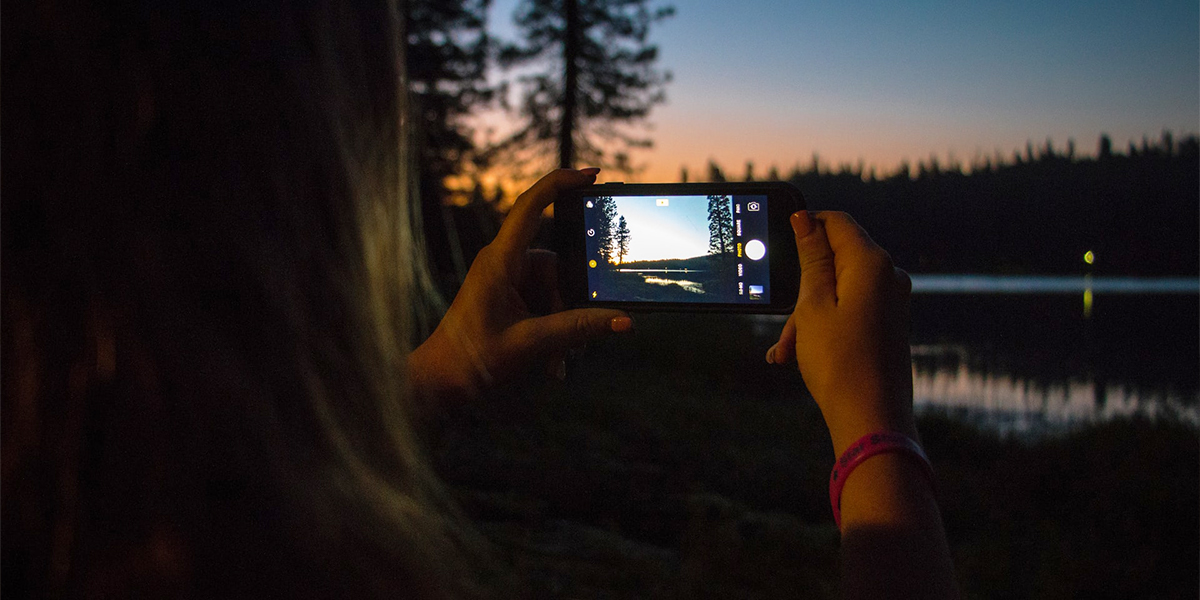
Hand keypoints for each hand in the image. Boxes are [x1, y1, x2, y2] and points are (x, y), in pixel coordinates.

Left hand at [408, 169, 631, 401]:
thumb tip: (624, 320)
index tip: (593, 174)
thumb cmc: (471, 360)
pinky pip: (544, 303)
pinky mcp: (509, 297)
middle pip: (558, 266)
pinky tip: (552, 362)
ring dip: (562, 324)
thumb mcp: (532, 344)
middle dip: (571, 306)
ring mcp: (506, 280)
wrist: (439, 385)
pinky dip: (553, 329)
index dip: (561, 182)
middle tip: (572, 347)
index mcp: (500, 260)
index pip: (531, 206)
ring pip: (555, 290)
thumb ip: (579, 329)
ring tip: (557, 362)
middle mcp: (503, 263)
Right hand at [766, 211, 915, 455]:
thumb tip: (805, 219)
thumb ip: (812, 257)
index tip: (778, 243)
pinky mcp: (887, 323)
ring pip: (838, 289)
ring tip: (786, 349)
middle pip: (835, 259)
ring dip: (807, 314)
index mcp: (872, 263)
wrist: (872, 419)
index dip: (805, 225)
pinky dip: (823, 326)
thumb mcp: (813, 304)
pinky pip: (849, 311)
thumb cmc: (839, 361)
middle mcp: (888, 276)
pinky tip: (799, 355)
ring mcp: (890, 301)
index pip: (836, 222)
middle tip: (780, 319)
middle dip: (802, 285)